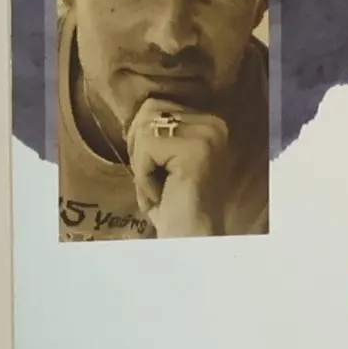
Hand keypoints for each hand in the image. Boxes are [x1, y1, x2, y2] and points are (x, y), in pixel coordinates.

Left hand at [126, 98, 233, 237]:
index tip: (160, 177)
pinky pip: (146, 147)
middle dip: (140, 152)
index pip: (153, 106)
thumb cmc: (173, 209)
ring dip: (142, 166)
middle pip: (147, 111)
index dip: (142, 144)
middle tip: (158, 185)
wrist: (190, 242)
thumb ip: (154, 133)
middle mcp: (213, 124)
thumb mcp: (163, 161)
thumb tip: (134, 114)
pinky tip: (162, 196)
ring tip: (161, 191)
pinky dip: (144, 176)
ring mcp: (208, 135)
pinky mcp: (197, 149)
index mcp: (208, 123)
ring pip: (144, 128)